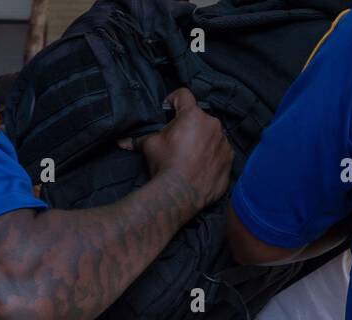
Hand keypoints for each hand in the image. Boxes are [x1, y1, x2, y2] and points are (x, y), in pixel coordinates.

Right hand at [135, 89, 232, 210]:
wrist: (181, 194)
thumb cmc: (165, 166)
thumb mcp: (150, 146)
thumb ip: (139, 138)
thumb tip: (121, 141)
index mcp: (192, 115)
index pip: (183, 94)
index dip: (173, 100)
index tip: (168, 110)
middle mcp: (212, 124)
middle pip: (199, 117)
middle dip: (189, 124)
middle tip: (178, 139)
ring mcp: (223, 142)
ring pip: (212, 134)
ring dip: (202, 139)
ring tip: (191, 155)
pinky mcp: (229, 158)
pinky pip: (221, 150)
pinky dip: (213, 154)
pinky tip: (202, 165)